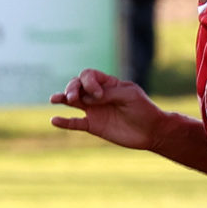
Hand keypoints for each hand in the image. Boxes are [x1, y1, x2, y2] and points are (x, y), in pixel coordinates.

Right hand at [51, 68, 168, 149]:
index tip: (99, 95)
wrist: (151, 131)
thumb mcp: (129, 95)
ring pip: (72, 101)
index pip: (88, 75)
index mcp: (107, 84)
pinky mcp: (93, 126)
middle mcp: (98, 95)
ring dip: (62, 98)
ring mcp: (94, 110)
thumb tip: (86, 98)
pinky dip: (64, 122)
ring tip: (54, 99)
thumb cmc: (144, 109)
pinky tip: (55, 120)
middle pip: (76, 85)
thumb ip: (108, 93)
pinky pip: (74, 123)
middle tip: (74, 99)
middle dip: (72, 88)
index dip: (88, 82)